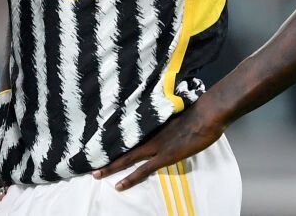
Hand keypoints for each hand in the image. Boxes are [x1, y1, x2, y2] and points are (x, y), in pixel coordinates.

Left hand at [93, 99, 225, 190]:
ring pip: (126, 159)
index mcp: (150, 124)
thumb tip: (161, 113)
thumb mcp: (175, 109)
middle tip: (90, 161)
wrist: (206, 114)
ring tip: (96, 174)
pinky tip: (119, 186)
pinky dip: (130, 179)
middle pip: (122, 146)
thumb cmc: (195, 109)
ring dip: (110, 167)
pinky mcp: (163, 157)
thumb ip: (164, 115)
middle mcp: (148, 135)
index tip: (100, 140)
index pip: (127, 131)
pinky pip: (143, 170)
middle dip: (106, 154)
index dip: (114, 138)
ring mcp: (154, 146)